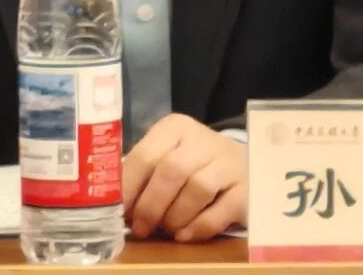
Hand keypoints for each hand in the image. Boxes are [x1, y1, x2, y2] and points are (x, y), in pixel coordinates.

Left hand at [122, 113, 246, 241]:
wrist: (245, 164)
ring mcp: (228, 162)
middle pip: (171, 171)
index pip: (145, 155)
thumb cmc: (195, 164)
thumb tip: (117, 206)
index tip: (119, 212)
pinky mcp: (246, 189)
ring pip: (196, 189)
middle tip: (141, 228)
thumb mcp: (169, 157)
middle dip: (151, 205)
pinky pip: (220, 211)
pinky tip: (186, 234)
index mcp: (176, 128)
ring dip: (174, 216)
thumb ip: (146, 175)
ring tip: (167, 229)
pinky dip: (198, 227)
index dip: (129, 187)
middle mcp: (203, 139)